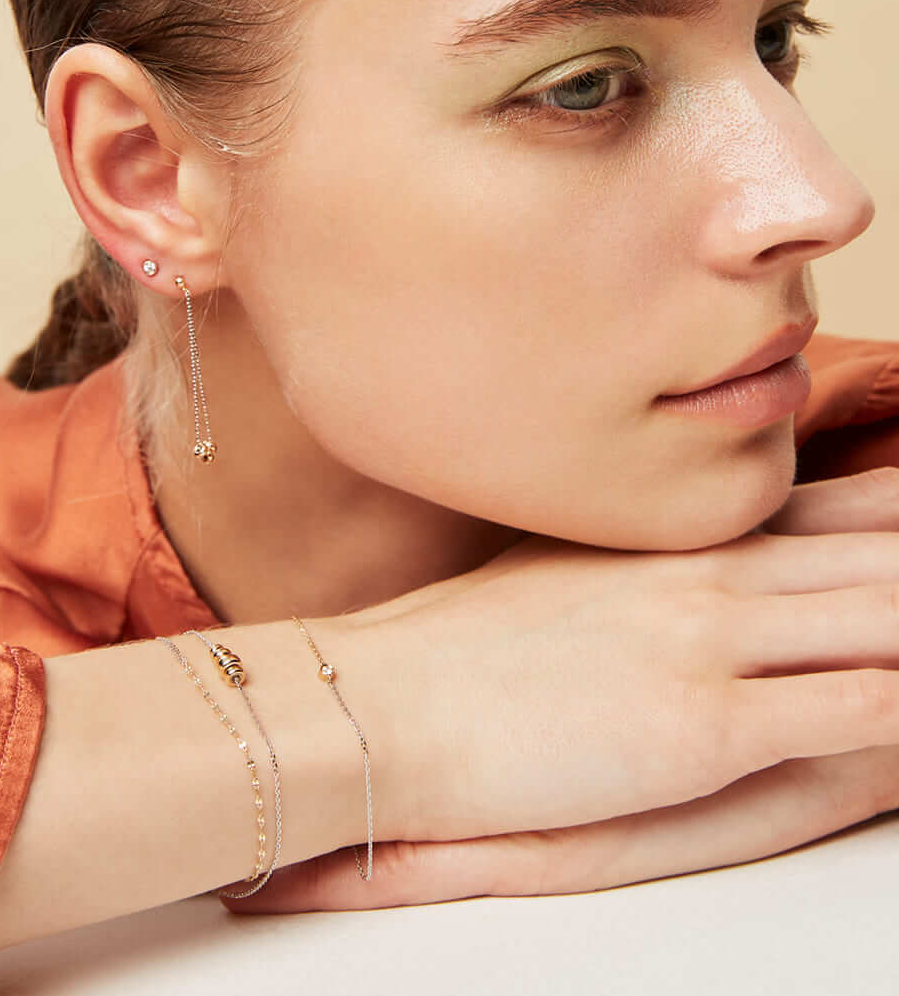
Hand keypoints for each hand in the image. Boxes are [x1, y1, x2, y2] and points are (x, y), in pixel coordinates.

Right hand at [238, 469, 898, 909]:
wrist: (386, 700)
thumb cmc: (464, 648)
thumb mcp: (570, 579)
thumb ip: (653, 572)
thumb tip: (703, 584)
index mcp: (682, 537)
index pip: (844, 509)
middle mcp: (713, 570)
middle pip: (887, 554)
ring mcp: (712, 639)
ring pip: (890, 614)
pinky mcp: (705, 724)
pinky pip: (860, 709)